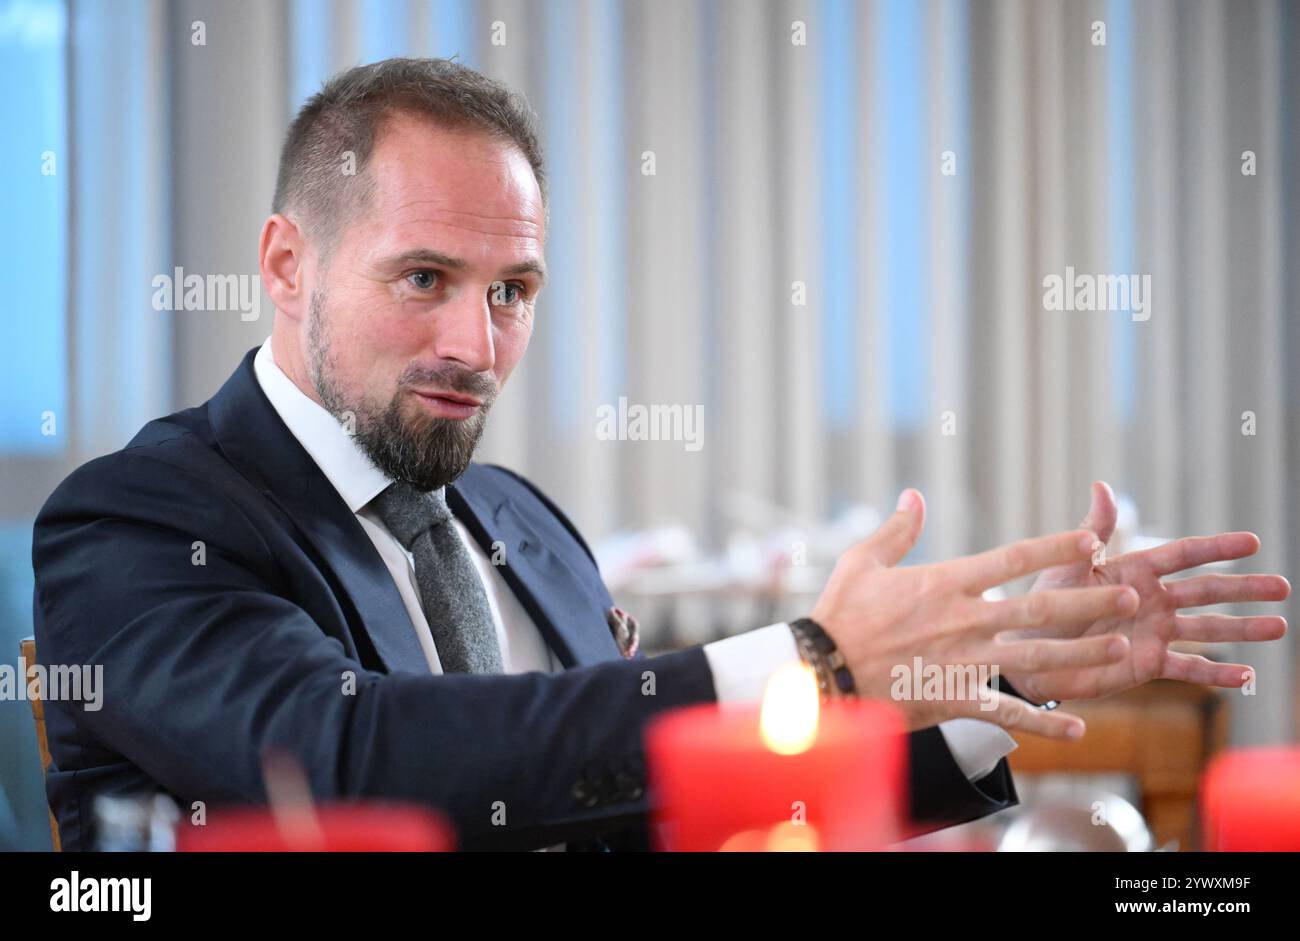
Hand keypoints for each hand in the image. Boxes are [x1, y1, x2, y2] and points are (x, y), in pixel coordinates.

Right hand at [811, 489, 1138, 739]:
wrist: (821, 669)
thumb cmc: (839, 613)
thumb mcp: (864, 562)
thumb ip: (897, 530)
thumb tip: (914, 496)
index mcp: (946, 582)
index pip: (1014, 558)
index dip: (1056, 546)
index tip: (1092, 540)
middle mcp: (964, 619)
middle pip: (1040, 606)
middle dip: (1089, 601)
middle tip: (1130, 597)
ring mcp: (963, 660)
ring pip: (1036, 656)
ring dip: (1081, 652)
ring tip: (1119, 648)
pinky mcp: (955, 697)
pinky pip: (1008, 712)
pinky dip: (1045, 724)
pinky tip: (1079, 729)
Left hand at [1002, 481, 1289, 703]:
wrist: (1025, 648)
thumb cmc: (1043, 601)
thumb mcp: (1068, 563)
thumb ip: (1093, 530)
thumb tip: (1102, 484)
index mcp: (1135, 570)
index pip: (1184, 554)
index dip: (1217, 548)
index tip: (1252, 542)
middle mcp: (1152, 600)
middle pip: (1207, 591)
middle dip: (1244, 589)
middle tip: (1282, 587)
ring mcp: (1153, 632)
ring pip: (1207, 629)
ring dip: (1242, 629)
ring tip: (1278, 627)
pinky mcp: (1147, 663)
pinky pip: (1187, 668)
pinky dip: (1216, 674)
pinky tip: (1245, 677)